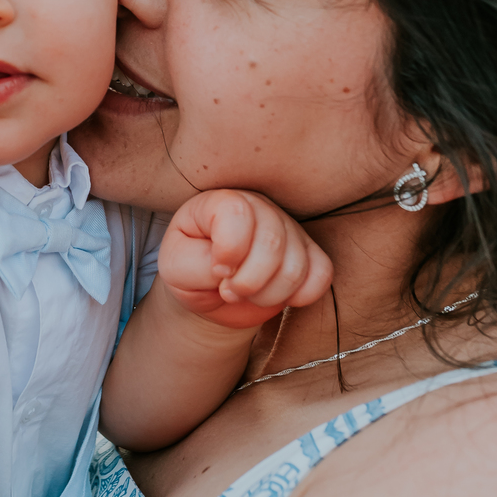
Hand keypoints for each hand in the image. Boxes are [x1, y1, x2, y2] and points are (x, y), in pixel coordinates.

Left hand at [158, 188, 331, 327]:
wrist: (211, 293)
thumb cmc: (191, 271)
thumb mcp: (175, 268)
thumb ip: (196, 264)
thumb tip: (228, 269)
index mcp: (220, 201)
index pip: (237, 213)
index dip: (228, 251)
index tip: (217, 270)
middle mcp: (259, 206)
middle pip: (272, 242)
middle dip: (248, 282)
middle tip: (228, 291)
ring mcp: (288, 228)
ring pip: (296, 265)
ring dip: (268, 294)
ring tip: (248, 294)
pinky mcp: (309, 252)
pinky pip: (322, 274)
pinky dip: (300, 295)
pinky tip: (278, 295)